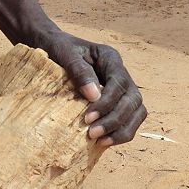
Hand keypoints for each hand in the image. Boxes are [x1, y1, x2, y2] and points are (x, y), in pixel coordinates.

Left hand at [39, 31, 146, 146]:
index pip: (119, 83)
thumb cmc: (57, 48)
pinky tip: (103, 142)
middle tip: (92, 133)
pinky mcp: (117, 101)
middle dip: (115, 120)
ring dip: (121, 129)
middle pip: (133, 100)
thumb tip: (94, 96)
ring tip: (99, 140)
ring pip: (137, 112)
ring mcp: (122, 88)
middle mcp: (121, 73)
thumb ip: (79, 71)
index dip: (107, 103)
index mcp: (110, 58)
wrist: (51, 46)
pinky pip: (130, 119)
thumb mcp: (65, 53)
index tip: (87, 118)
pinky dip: (121, 132)